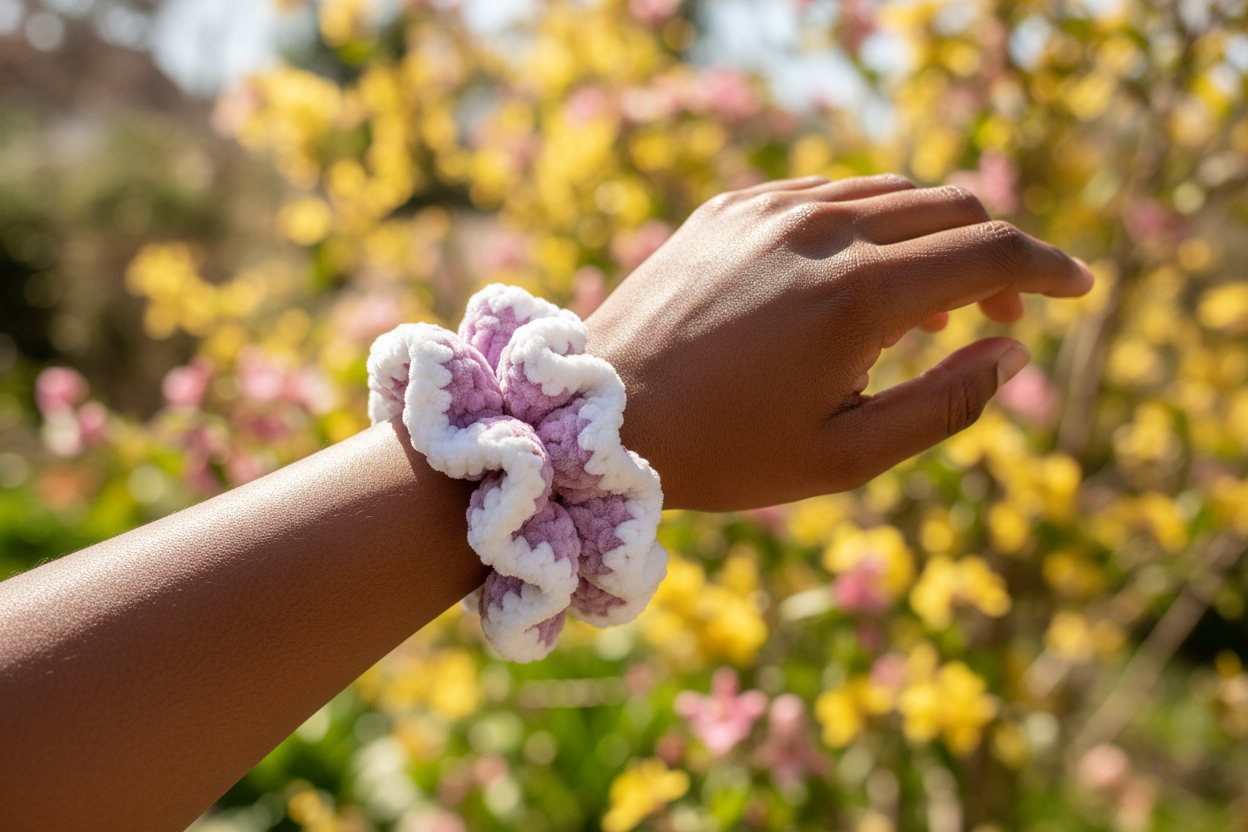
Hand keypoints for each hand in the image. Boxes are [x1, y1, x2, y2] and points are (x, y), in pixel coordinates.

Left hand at [585, 174, 1092, 510]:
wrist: (602, 416)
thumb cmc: (725, 454)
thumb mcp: (847, 457)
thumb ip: (946, 404)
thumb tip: (1011, 350)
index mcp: (858, 293)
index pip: (989, 250)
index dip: (1046, 269)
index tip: (1076, 288)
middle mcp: (820, 228)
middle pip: (948, 207)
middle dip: (992, 254)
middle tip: (992, 312)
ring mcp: (769, 207)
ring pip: (890, 192)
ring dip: (929, 236)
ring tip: (921, 302)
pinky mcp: (730, 206)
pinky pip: (826, 191)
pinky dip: (865, 223)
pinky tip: (853, 274)